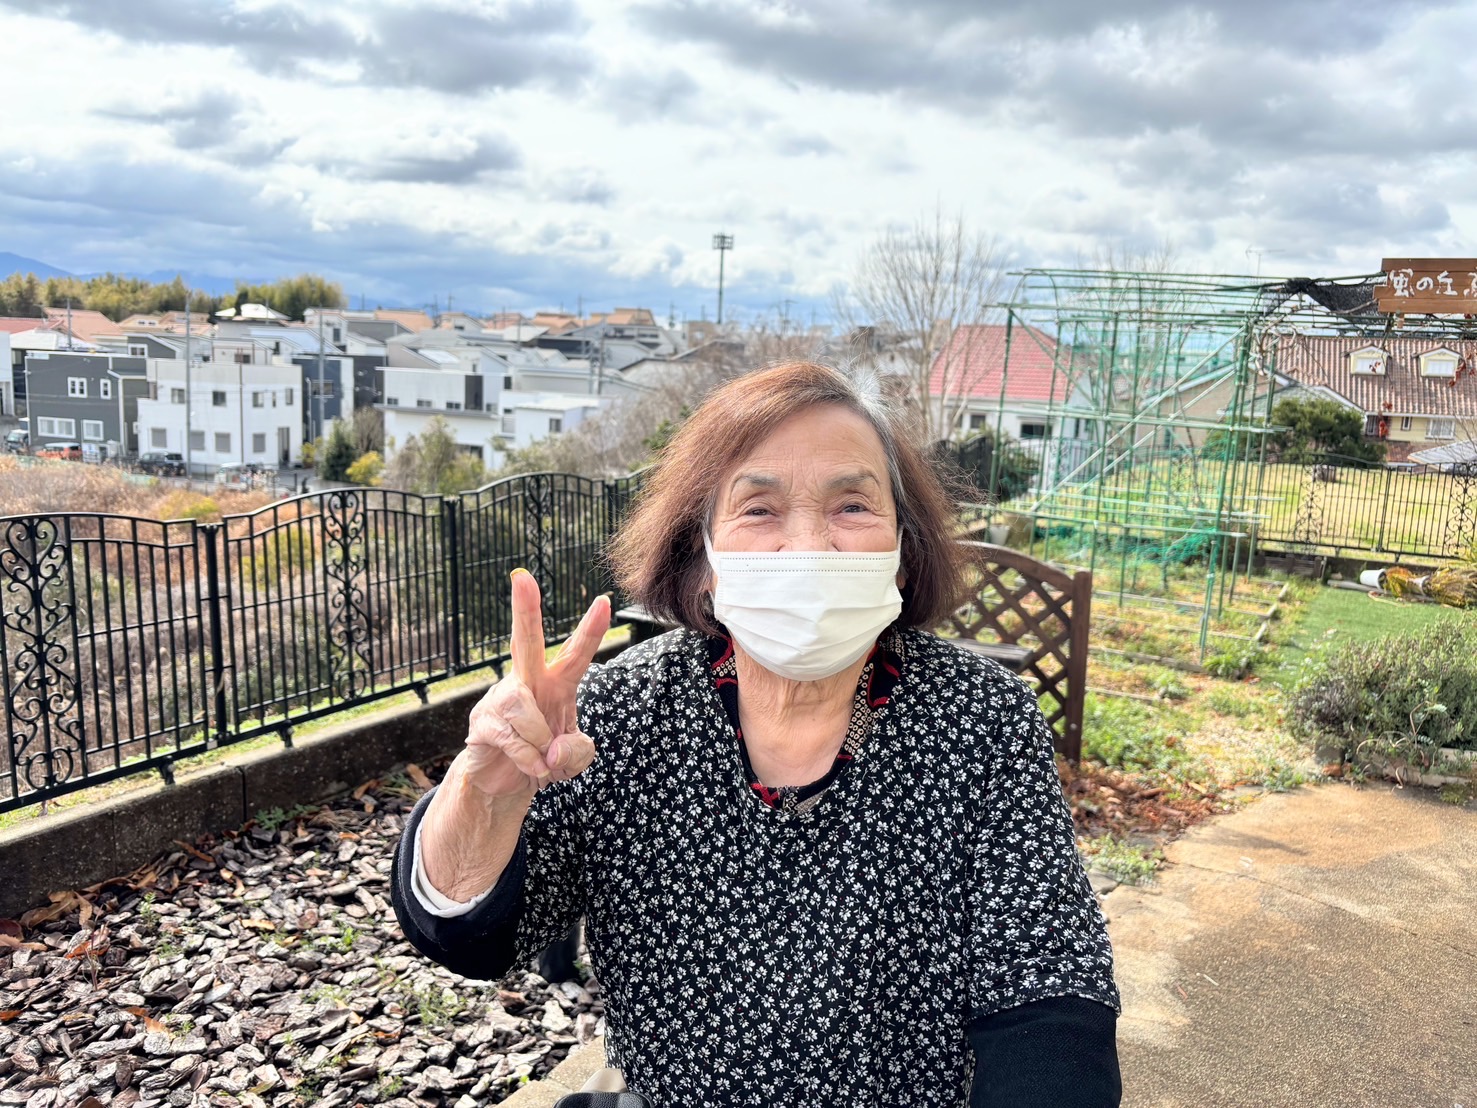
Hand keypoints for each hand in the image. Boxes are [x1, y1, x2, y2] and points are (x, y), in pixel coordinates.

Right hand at [458, 570, 610, 800]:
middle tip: (522, 576)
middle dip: (525, 609)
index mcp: (555, 684)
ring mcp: (501, 699)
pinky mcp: (483, 722)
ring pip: (524, 708)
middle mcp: (527, 682)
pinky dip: (528, 760)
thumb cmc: (542, 759)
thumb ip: (577, 752)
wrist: (504, 784)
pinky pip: (512, 738)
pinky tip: (530, 768)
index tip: (604, 601)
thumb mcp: (573, 760)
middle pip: (526, 641)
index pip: (575, 653)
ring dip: (540, 740)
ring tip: (542, 760)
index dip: (590, 630)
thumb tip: (552, 747)